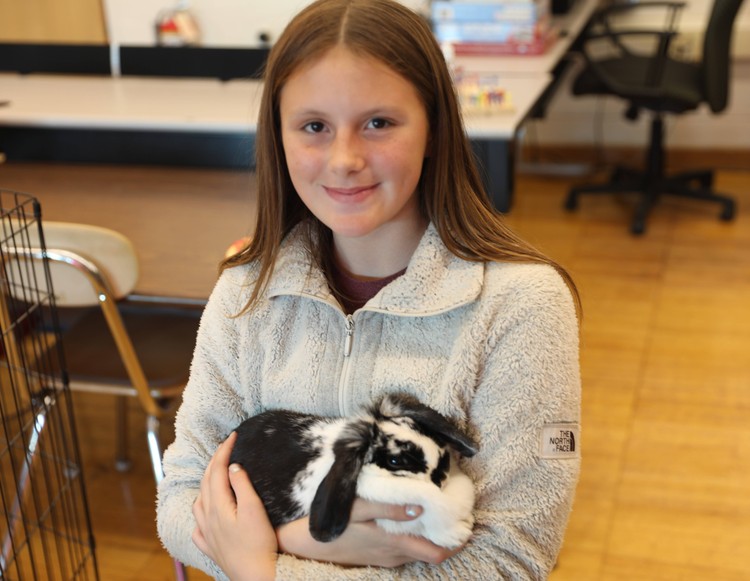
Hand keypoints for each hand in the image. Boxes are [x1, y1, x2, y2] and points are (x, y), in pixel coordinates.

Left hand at [192, 432, 277, 580]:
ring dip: (206, 482)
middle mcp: (207, 517)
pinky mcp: (211, 546)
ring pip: (199, 501)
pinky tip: (205, 513)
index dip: (224, 450)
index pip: (218, 470)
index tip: (233, 436)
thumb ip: (242, 486)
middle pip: (207, 482)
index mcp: (218, 505)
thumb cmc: (258, 544)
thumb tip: (233, 466)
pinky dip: (200, 511)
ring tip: (216, 472)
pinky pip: (198, 525)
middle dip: (215, 461)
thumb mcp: (254, 510)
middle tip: (226, 446)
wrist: (255, 576)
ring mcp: (206, 533)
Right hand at [276, 499, 461, 567]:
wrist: (302, 543)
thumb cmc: (331, 523)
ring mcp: (384, 557)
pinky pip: (403, 549)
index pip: (437, 553)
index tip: (468, 524)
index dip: (456, 542)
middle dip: (447, 536)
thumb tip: (419, 506)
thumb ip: (388, 508)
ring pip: (417, 551)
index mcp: (394, 544)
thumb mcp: (357, 508)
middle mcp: (393, 555)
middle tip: (457, 513)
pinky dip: (414, 537)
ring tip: (439, 512)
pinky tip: (412, 518)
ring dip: (431, 536)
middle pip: (431, 553)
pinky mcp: (374, 555)